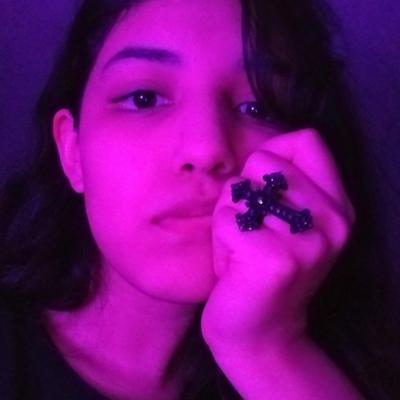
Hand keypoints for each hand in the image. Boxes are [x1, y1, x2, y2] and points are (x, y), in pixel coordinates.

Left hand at [201, 128, 355, 350]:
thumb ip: (284, 184)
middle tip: (249, 228)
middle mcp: (333, 221)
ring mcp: (307, 241)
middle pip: (263, 162)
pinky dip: (219, 241)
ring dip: (229, 219)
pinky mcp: (274, 257)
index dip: (272, 152)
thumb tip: (262, 149)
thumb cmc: (263, 268)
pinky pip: (225, 220)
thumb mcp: (288, 223)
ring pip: (238, 191)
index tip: (260, 186)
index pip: (307, 140)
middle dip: (242, 192)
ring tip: (242, 249)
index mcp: (339, 207)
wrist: (259, 333)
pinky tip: (234, 265)